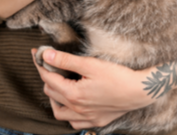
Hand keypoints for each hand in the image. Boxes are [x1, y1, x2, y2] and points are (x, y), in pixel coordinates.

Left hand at [31, 48, 154, 129]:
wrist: (140, 91)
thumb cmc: (118, 76)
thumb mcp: (91, 64)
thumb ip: (66, 61)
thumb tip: (46, 56)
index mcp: (73, 94)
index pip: (48, 78)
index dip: (41, 64)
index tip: (37, 53)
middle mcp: (76, 109)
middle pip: (51, 93)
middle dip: (47, 77)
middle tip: (50, 64)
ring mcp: (86, 118)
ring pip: (59, 112)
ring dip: (54, 98)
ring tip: (57, 85)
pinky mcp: (96, 121)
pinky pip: (74, 123)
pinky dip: (68, 113)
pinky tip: (72, 104)